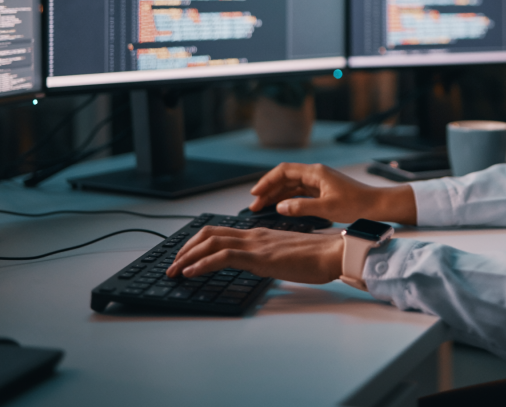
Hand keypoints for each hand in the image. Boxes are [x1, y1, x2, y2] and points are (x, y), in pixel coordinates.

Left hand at [165, 226, 342, 283]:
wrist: (333, 252)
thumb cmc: (316, 256)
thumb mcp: (285, 256)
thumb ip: (269, 257)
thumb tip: (258, 266)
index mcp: (259, 234)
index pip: (220, 232)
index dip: (197, 243)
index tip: (184, 257)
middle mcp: (254, 235)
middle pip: (209, 233)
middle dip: (185, 249)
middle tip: (172, 266)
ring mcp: (256, 244)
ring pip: (211, 242)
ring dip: (187, 257)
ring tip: (174, 271)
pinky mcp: (260, 257)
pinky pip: (224, 257)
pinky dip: (202, 264)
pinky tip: (191, 273)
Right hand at [248, 163, 416, 224]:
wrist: (376, 205)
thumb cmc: (357, 204)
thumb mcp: (327, 208)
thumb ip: (302, 207)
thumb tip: (280, 207)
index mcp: (316, 172)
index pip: (284, 171)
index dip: (267, 181)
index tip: (255, 193)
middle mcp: (316, 174)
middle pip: (285, 178)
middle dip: (268, 190)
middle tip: (254, 205)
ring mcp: (319, 182)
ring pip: (291, 185)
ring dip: (276, 195)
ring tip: (262, 208)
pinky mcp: (322, 191)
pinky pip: (299, 192)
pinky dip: (287, 199)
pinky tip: (280, 208)